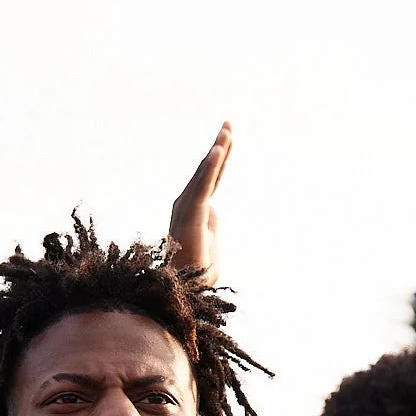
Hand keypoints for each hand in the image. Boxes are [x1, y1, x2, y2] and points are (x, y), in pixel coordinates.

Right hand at [167, 121, 231, 285]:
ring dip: (217, 150)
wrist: (187, 291)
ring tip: (227, 130)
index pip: (209, 181)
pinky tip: (219, 150)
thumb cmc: (196, 276)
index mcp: (194, 212)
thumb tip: (212, 214)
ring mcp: (189, 208)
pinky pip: (204, 186)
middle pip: (207, 171)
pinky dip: (211, 167)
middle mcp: (188, 205)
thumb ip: (211, 227)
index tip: (227, 140)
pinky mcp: (194, 214)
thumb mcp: (210, 246)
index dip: (218, 160)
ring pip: (205, 174)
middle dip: (219, 146)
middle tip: (228, 124)